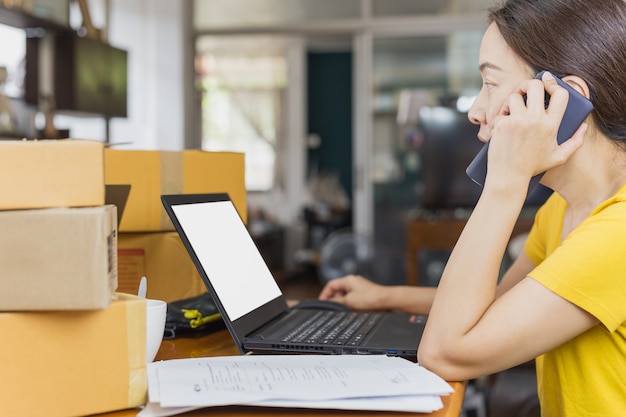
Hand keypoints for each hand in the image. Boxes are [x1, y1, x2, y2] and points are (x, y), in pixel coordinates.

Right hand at [318, 275, 385, 310]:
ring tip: (344, 309)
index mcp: (348, 280)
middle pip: (338, 289)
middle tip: (333, 308)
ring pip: (345, 294)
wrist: (385, 300)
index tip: (322, 302)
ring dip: (343, 301)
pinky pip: (352, 297)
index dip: (325, 294)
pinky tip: (352, 309)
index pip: (331, 285)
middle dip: (334, 299)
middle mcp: (353, 281)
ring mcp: (358, 286)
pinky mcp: (363, 292)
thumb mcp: (349, 301)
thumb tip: (329, 302)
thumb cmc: (370, 298)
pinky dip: (350, 302)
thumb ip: (337, 301)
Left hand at [487, 71, 585, 190]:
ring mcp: (516, 121)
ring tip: (514, 108)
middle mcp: (534, 120)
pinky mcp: (501, 124)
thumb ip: (575, 142)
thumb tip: (584, 127)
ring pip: (515, 96)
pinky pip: (501, 111)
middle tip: (527, 90)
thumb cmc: (532, 167)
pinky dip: (502, 115)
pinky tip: (504, 124)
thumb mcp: (558, 157)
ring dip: (514, 100)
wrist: (508, 176)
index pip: (560, 94)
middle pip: (534, 86)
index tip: (548, 81)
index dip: (554, 84)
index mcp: (551, 125)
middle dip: (530, 84)